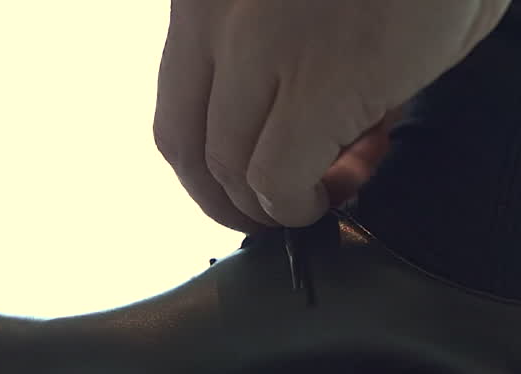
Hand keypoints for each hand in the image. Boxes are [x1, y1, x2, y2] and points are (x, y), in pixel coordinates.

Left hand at [153, 0, 511, 232]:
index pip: (180, 101)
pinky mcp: (318, 83)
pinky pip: (281, 180)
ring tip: (331, 191)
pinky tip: (340, 190)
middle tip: (283, 208)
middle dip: (230, 198)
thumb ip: (295, 55)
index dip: (221, 157)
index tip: (272, 166)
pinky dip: (304, 205)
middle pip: (186, 146)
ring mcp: (260, 47)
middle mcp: (214, 13)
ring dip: (277, 203)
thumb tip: (322, 126)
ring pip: (230, 170)